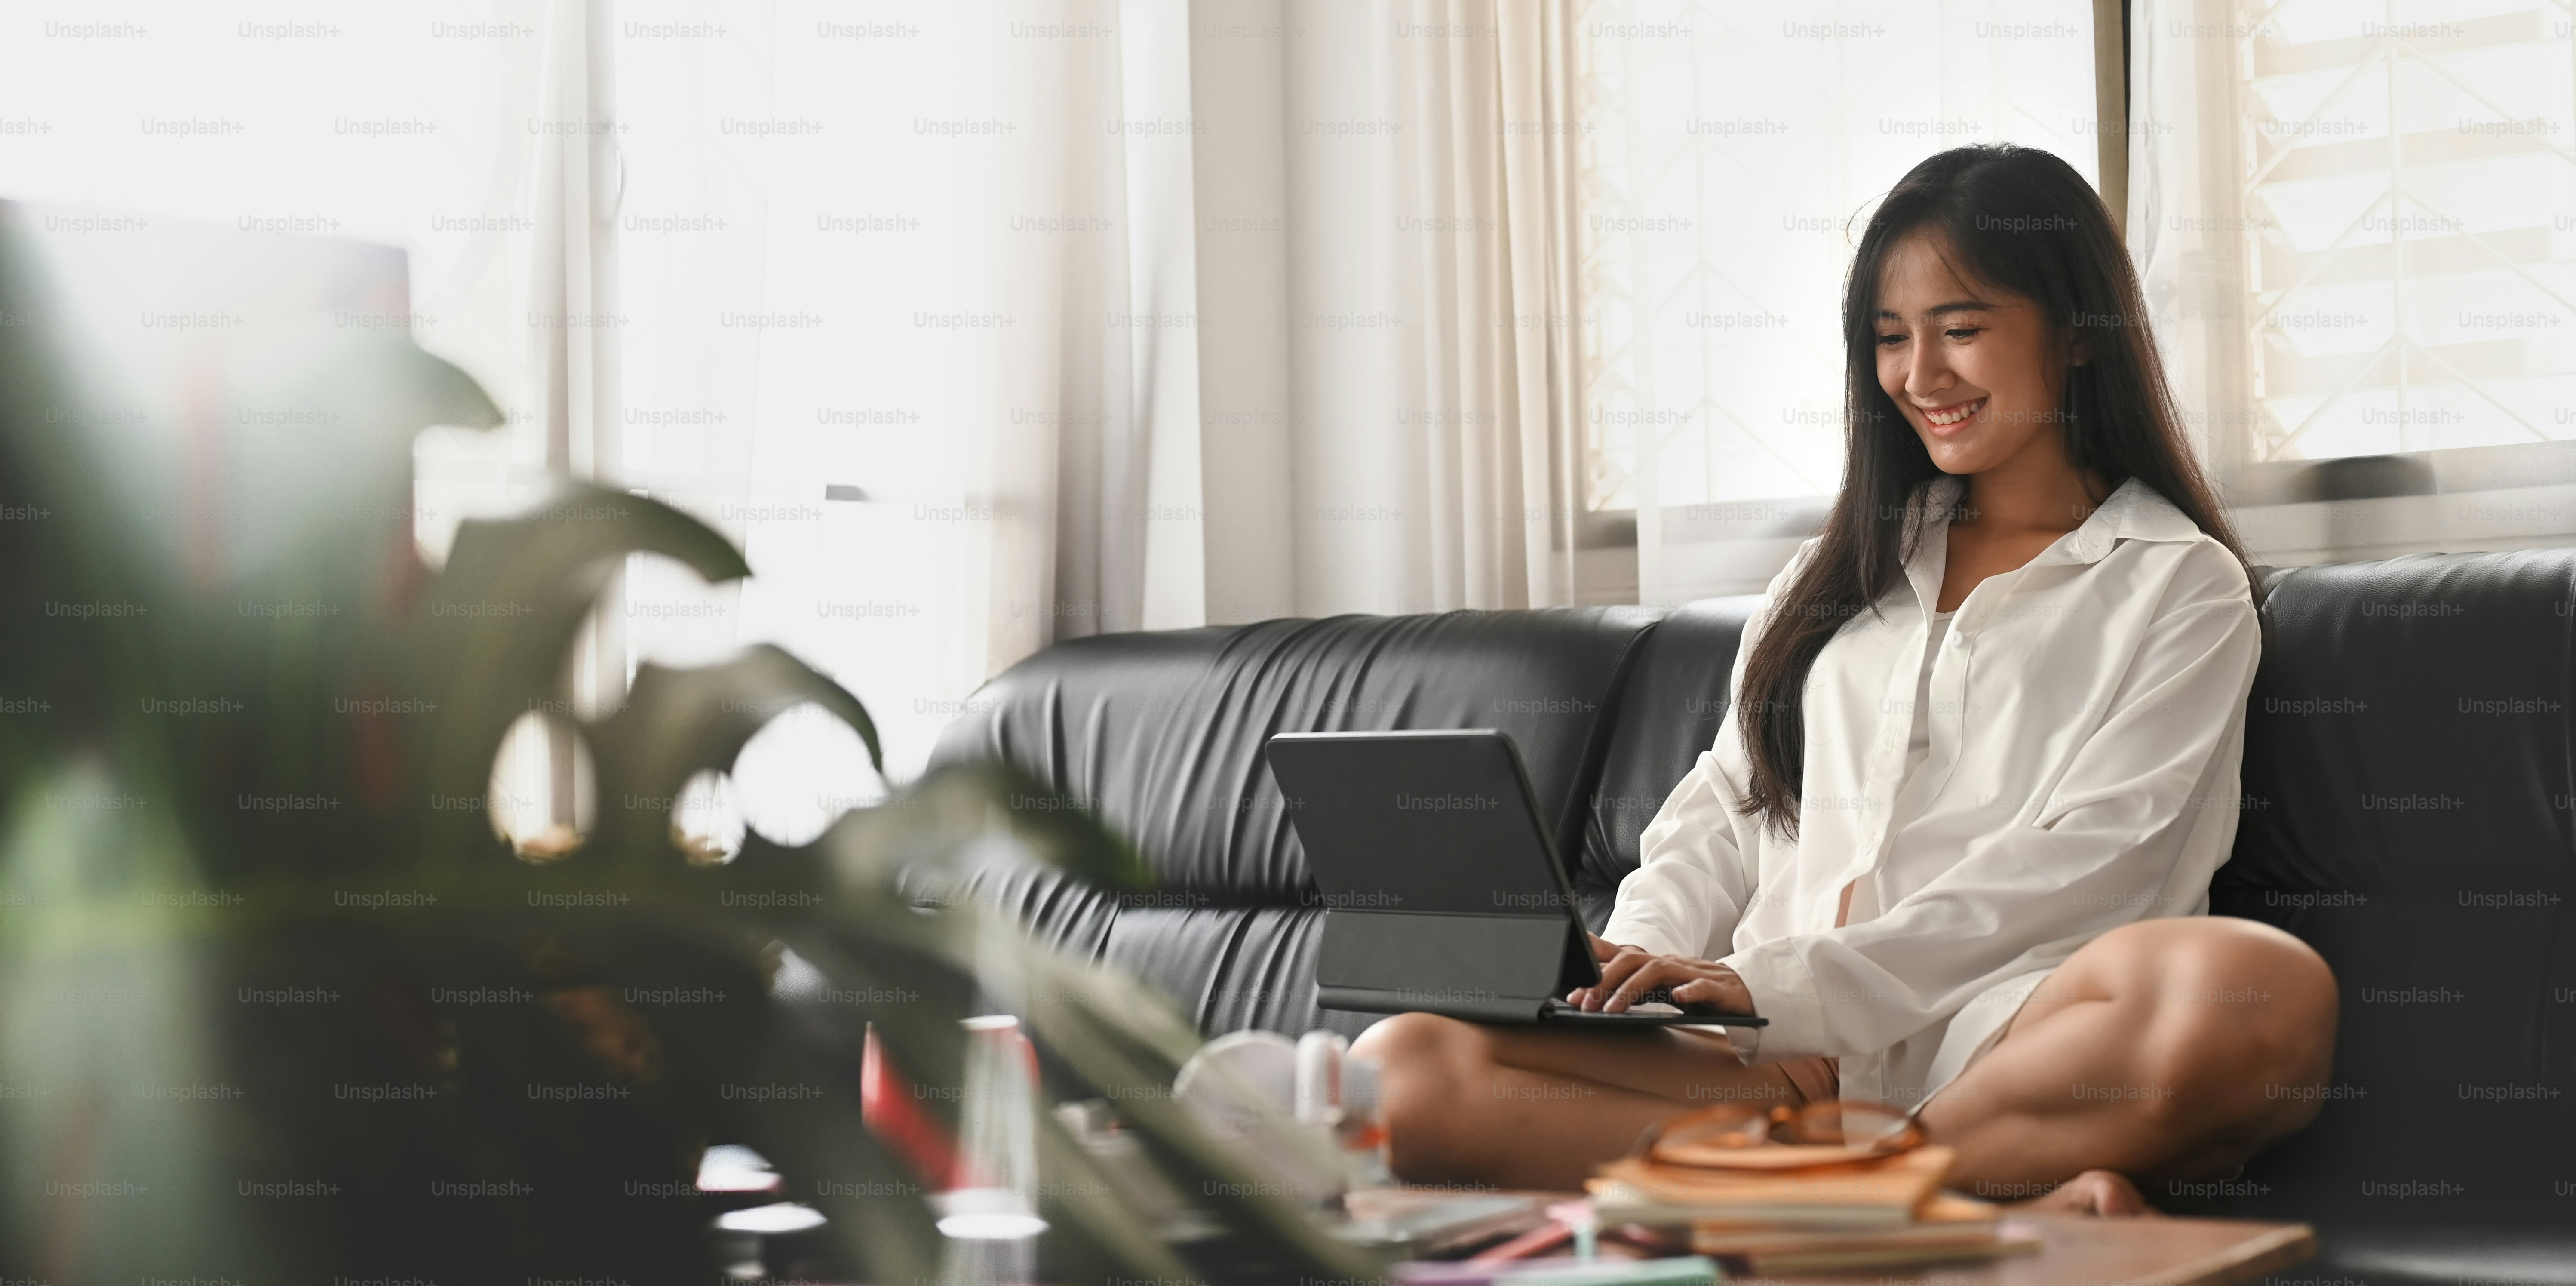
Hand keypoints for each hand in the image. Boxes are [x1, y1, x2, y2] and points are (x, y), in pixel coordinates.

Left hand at [1571, 934, 1756, 1014]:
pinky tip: (1679, 998)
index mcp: (1654, 966)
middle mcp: (1670, 964)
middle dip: (1604, 982)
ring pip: (1658, 971)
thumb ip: (1631, 986)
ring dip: (1632, 988)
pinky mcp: (1717, 988)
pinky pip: (1702, 986)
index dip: (1593, 973)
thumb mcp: (1658, 989)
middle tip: (1584, 1005)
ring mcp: (1693, 973)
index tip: (1570, 992)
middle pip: (1631, 961)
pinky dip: (1690, 990)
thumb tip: (1596, 992)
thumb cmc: (1695, 991)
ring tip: (1613, 1009)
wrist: (1743, 993)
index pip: (1618, 961)